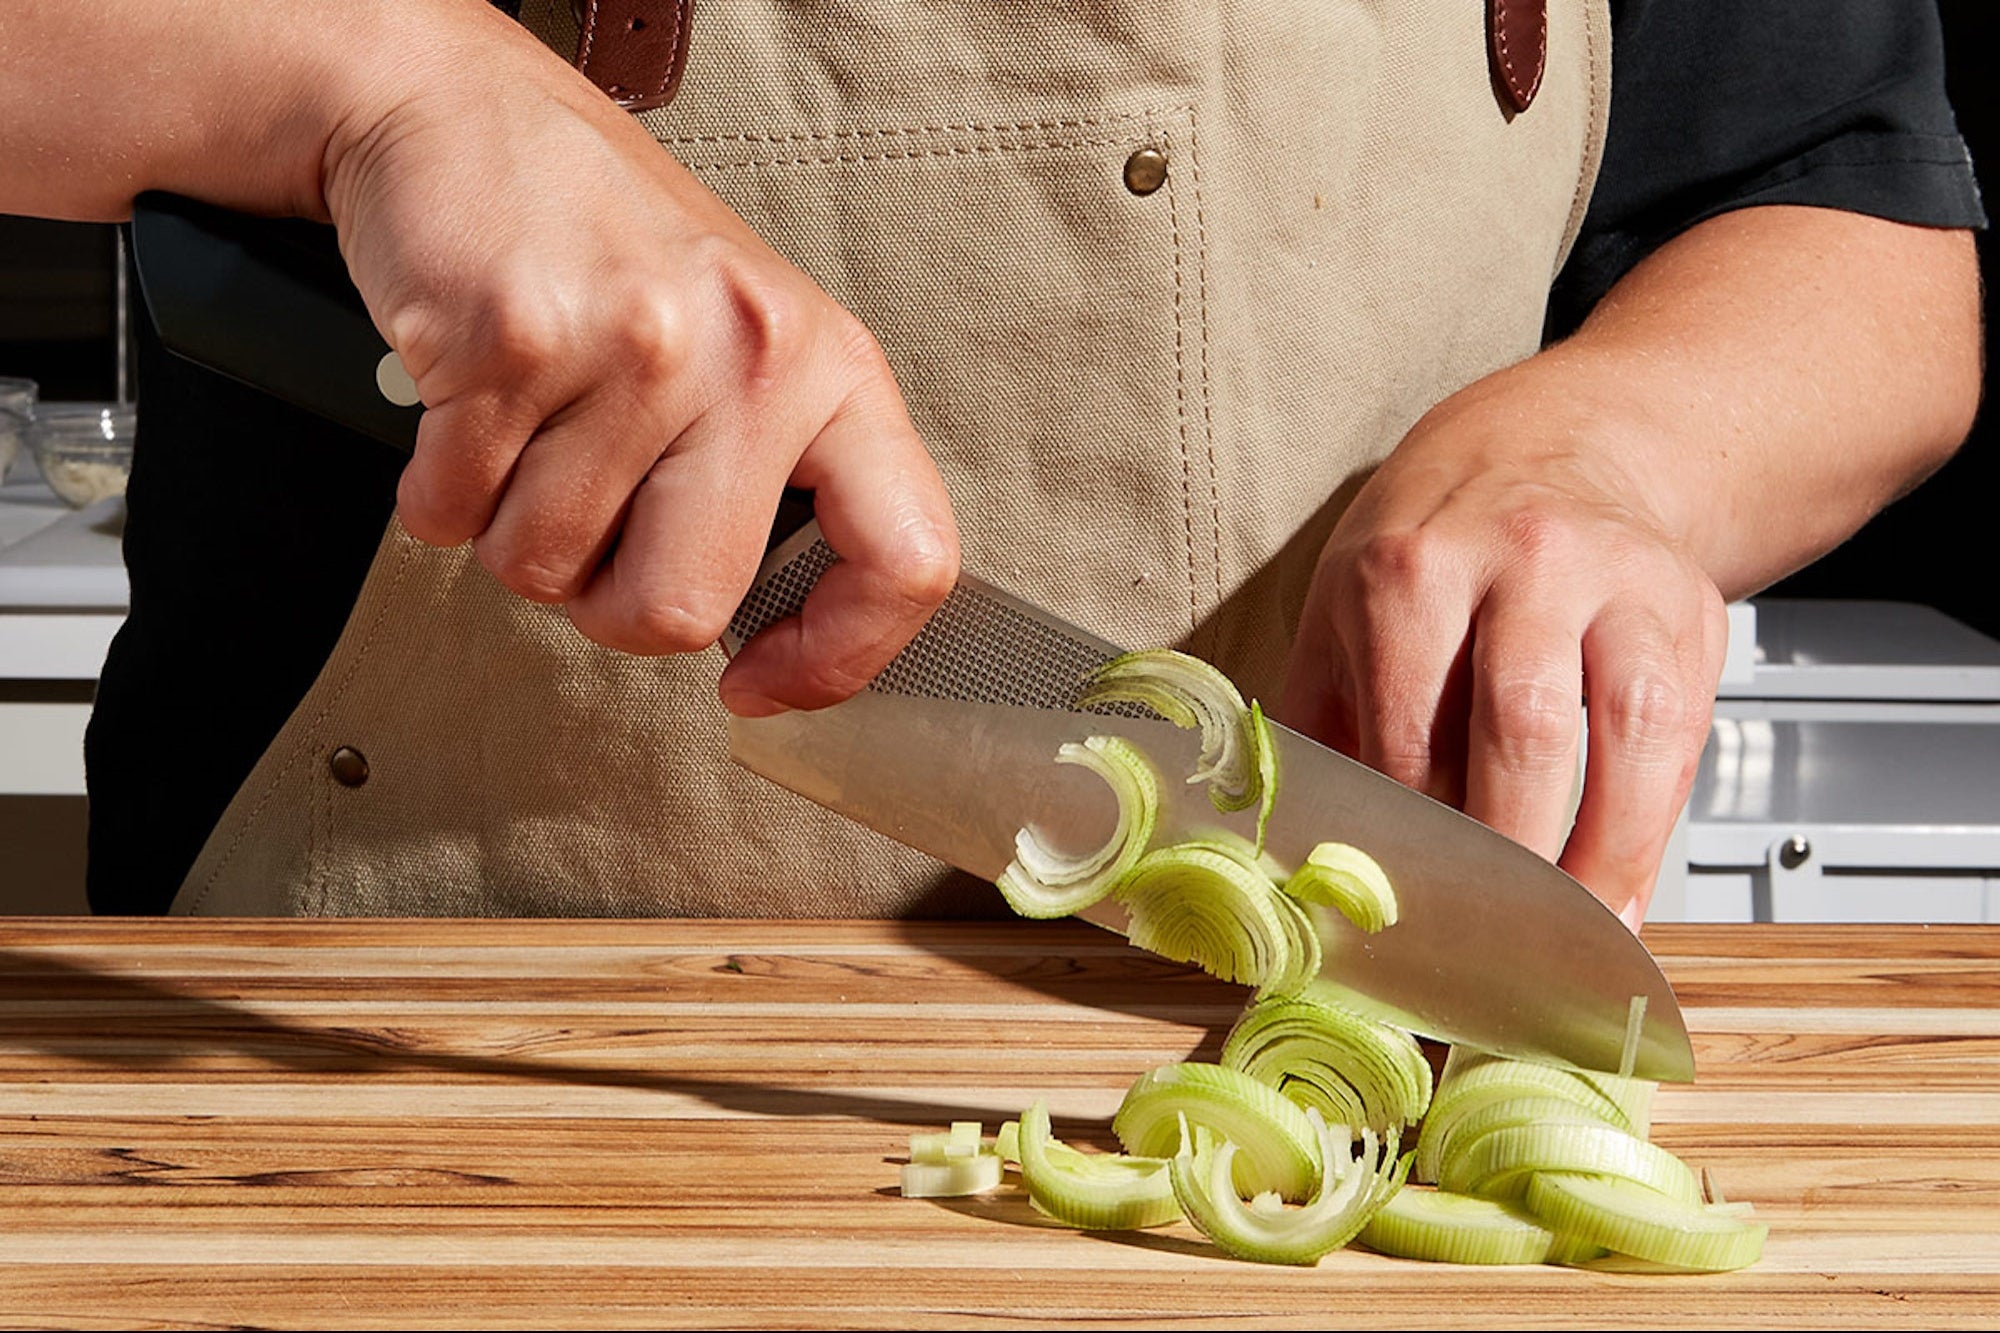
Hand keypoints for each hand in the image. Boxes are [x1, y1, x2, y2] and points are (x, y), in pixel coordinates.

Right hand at [320, 5, 956, 713]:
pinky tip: (467, 413)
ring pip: (548, 571)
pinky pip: (452, 516)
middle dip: (608, 603)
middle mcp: (752, 354)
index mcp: (831, 368)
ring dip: (512, 536)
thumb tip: (776, 642)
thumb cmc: (608, 247)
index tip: (765, 682)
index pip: (907, 560)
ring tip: (529, 437)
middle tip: (592, 528)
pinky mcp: (513, 340)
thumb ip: (779, 482)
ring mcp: (635, 345)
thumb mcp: (746, 346)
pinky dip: (439, 493)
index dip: (839, 660)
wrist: (464, 116)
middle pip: (681, 609)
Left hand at [1276, 366, 1727, 927]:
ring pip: (1628, 732)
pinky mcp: (1689, 608)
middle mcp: (1521, 561)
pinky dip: (1653, 831)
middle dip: (1513, 858)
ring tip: (1574, 947)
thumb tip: (1304, 868)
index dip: (1413, 846)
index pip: (1410, 733)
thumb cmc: (1434, 550)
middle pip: (1523, 730)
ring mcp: (1618, 580)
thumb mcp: (1345, 614)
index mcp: (1411, 570)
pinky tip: (1623, 898)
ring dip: (1603, 856)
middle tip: (1493, 955)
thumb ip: (1326, 731)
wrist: (1550, 450)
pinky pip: (1682, 736)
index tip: (1407, 927)